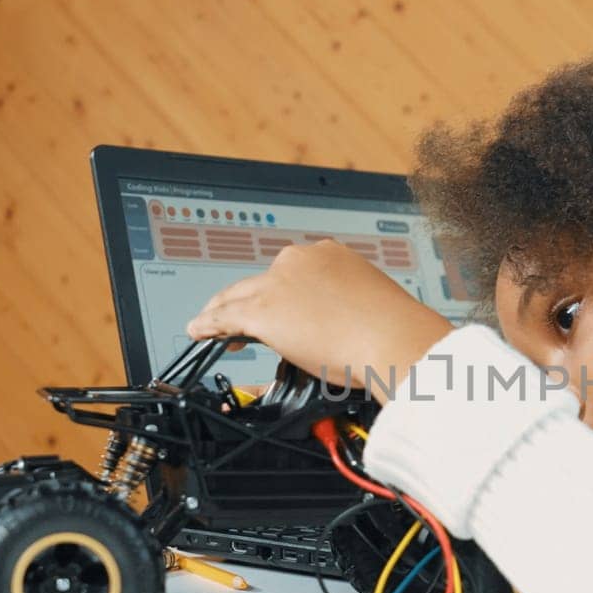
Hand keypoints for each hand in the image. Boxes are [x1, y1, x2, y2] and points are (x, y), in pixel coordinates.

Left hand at [186, 239, 454, 403]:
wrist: (391, 337)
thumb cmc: (393, 330)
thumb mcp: (369, 308)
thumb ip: (347, 310)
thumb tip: (340, 330)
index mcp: (332, 255)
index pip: (292, 272)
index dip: (277, 291)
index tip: (278, 306)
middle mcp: (302, 260)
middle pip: (260, 280)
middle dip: (245, 299)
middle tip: (233, 318)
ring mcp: (280, 283)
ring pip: (238, 296)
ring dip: (221, 311)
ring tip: (208, 325)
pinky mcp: (263, 310)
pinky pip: (225, 317)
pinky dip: (209, 325)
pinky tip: (199, 332)